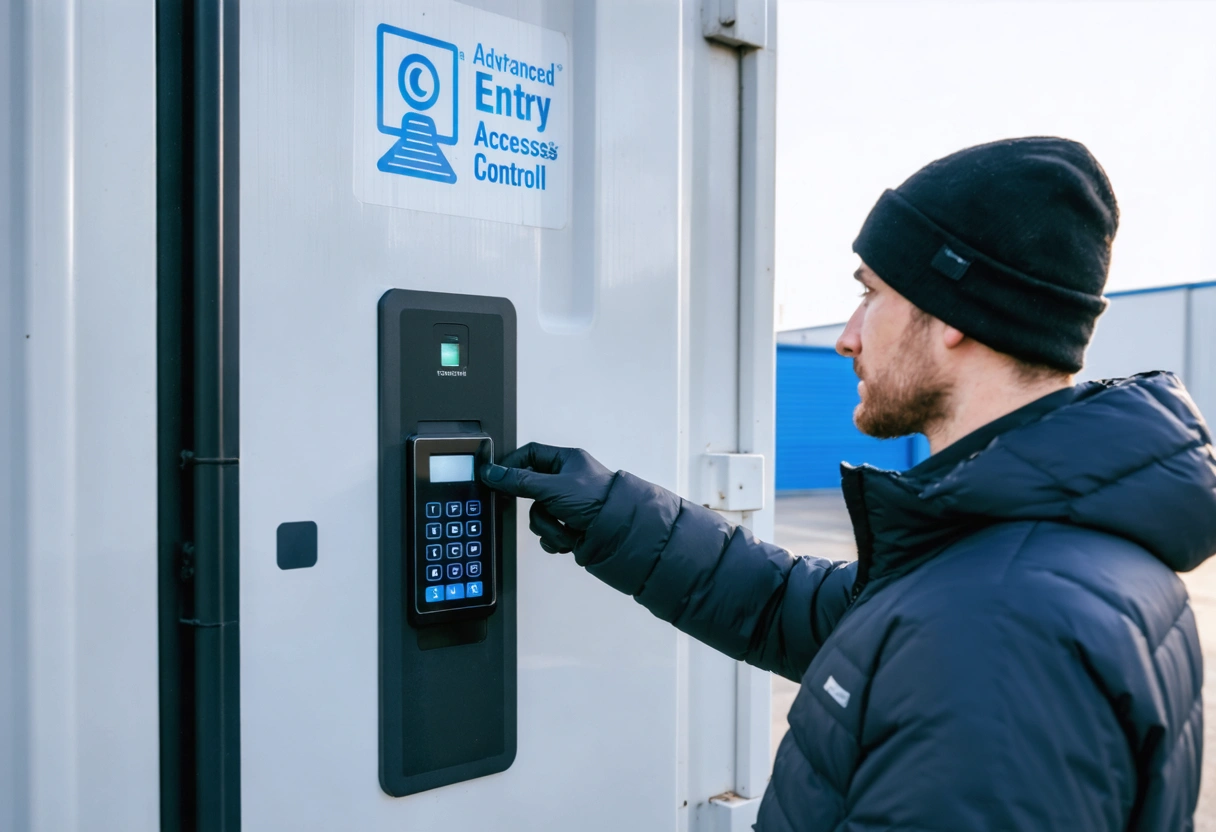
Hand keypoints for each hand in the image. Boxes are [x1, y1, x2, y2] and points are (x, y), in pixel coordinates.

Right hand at [480, 443, 614, 553]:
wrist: (619, 532)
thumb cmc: (598, 501)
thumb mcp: (553, 488)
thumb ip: (520, 481)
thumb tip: (493, 473)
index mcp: (566, 461)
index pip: (530, 454)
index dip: (512, 465)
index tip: (498, 479)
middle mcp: (566, 481)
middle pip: (531, 490)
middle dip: (538, 508)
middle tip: (544, 509)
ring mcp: (567, 504)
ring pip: (538, 515)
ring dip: (549, 526)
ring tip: (566, 528)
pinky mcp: (569, 525)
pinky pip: (547, 532)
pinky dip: (555, 538)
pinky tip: (568, 539)